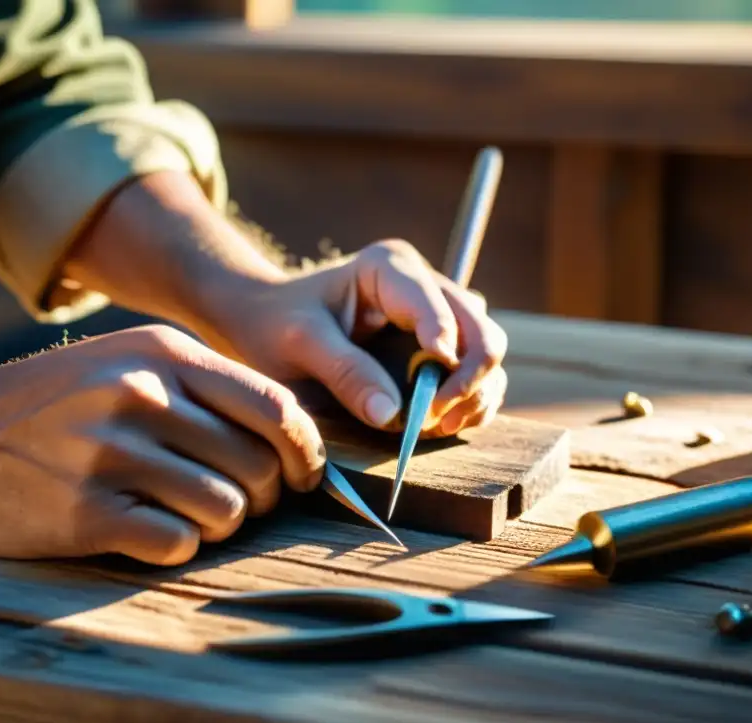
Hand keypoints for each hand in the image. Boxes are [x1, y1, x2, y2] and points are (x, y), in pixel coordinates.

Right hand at [0, 326, 324, 565]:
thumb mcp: (128, 363)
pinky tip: (148, 533)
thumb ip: (207, 388)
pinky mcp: (88, 512)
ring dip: (220, 524)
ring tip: (186, 515)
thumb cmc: (55, 406)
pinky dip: (178, 547)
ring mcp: (113, 453)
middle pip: (260, 465)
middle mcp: (143, 394)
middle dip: (265, 496)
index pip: (276, 406)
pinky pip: (180, 544)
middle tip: (238, 503)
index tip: (302, 477)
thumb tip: (296, 434)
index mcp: (165, 353)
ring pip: (228, 509)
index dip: (305, 451)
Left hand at [61, 170, 506, 436]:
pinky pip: (478, 376)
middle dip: (468, 377)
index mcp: (391, 267)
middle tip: (436, 417)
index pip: (435, 305)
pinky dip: (473, 402)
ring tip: (438, 426)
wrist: (265, 327)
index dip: (444, 347)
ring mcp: (438, 317)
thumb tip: (392, 414)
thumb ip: (344, 372)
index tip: (434, 394)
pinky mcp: (440, 349)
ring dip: (476, 393)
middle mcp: (425, 285)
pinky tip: (443, 425)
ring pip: (487, 353)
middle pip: (479, 328)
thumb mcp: (300, 344)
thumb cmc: (275, 324)